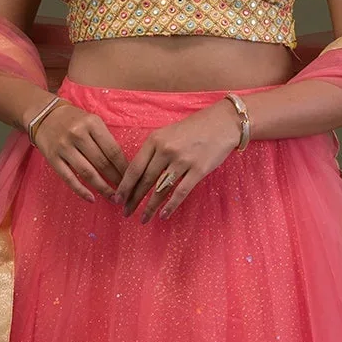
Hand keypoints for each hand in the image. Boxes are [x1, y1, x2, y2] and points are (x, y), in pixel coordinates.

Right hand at [33, 101, 126, 201]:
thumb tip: (122, 166)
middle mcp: (78, 134)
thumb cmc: (74, 121)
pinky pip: (69, 178)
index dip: (124, 168)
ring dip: (103, 188)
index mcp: (92, 123)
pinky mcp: (52, 158)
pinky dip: (81, 191)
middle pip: (102, 163)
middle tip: (126, 193)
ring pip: (87, 173)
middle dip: (117, 180)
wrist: (43, 115)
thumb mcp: (91, 121)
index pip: (113, 150)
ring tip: (113, 198)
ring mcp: (64, 147)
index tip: (132, 180)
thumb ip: (105, 139)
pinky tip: (92, 199)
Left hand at [114, 99, 242, 221]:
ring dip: (150, 207)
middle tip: (126, 212)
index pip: (134, 167)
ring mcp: (183, 160)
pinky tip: (163, 215)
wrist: (224, 122)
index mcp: (155, 140)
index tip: (117, 198)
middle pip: (145, 180)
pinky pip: (180, 192)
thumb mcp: (168, 133)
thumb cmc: (195, 128)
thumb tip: (139, 174)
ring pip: (160, 189)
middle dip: (133, 199)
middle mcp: (166, 150)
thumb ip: (154, 150)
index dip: (124, 186)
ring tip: (142, 219)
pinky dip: (170, 206)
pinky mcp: (198, 170)